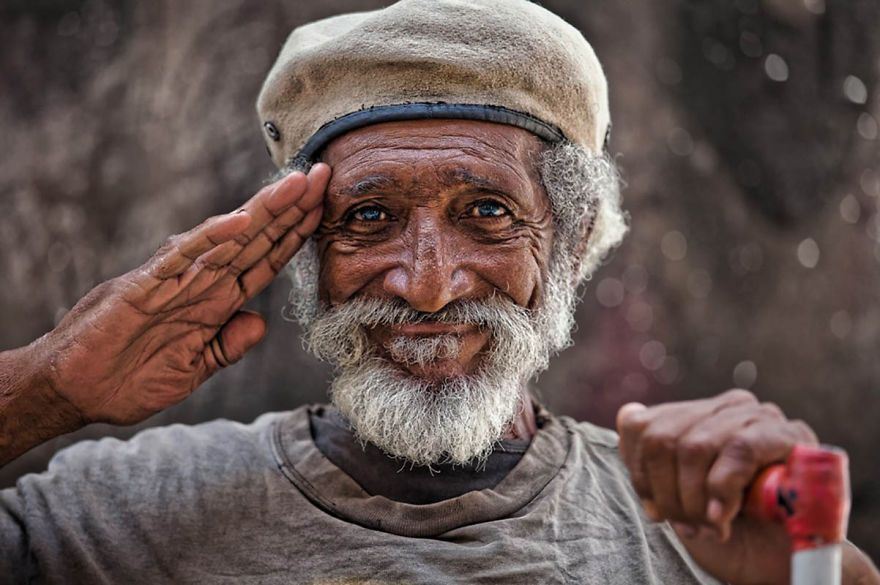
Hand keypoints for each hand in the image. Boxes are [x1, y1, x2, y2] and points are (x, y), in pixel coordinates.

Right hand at [31, 164, 330, 425]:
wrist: (77, 391)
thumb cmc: (131, 378)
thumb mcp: (196, 368)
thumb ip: (228, 345)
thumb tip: (260, 322)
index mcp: (215, 302)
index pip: (265, 260)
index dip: (295, 234)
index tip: (323, 208)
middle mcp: (201, 283)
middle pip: (256, 239)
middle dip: (291, 209)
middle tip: (323, 174)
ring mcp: (175, 280)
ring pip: (227, 237)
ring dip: (263, 211)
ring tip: (296, 184)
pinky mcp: (146, 286)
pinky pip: (183, 257)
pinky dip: (211, 237)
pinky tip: (241, 220)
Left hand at [616, 389, 817, 584]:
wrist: (783, 563)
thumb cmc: (729, 529)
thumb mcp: (677, 497)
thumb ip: (651, 462)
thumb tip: (628, 414)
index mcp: (695, 416)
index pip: (640, 425)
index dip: (639, 473)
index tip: (656, 510)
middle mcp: (724, 407)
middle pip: (661, 438)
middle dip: (667, 493)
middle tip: (686, 524)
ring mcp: (757, 416)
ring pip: (694, 446)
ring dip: (694, 498)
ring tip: (709, 526)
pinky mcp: (789, 434)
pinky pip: (738, 450)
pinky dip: (722, 489)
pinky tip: (724, 515)